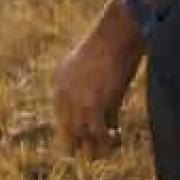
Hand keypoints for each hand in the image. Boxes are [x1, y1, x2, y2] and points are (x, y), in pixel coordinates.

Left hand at [52, 0, 146, 158]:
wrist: (116, 32)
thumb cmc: (111, 45)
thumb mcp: (94, 69)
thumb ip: (91, 90)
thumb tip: (103, 116)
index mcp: (59, 83)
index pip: (62, 120)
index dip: (78, 133)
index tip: (93, 137)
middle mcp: (63, 95)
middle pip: (68, 135)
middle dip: (84, 145)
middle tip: (102, 146)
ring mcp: (76, 101)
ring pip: (83, 139)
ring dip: (98, 147)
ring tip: (113, 143)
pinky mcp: (93, 104)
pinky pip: (99, 135)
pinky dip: (110, 141)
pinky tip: (119, 136)